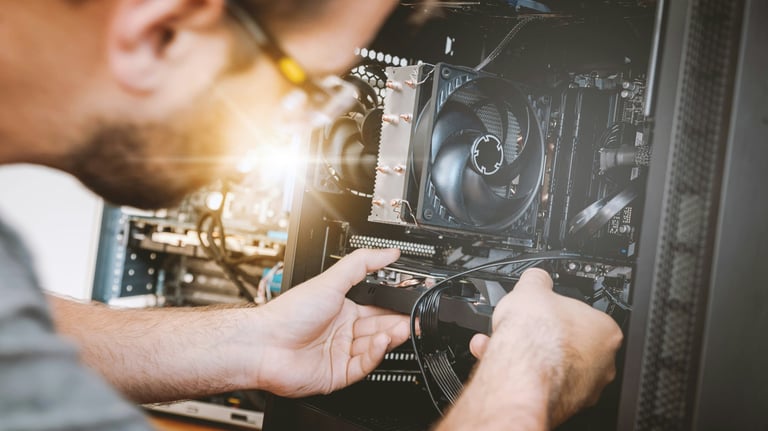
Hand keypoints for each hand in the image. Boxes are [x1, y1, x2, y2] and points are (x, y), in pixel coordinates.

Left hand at [250, 249, 409, 396]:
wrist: (265, 344)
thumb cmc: (289, 313)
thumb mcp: (331, 280)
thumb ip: (362, 264)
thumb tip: (388, 252)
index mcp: (343, 309)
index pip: (378, 307)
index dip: (396, 305)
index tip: (412, 301)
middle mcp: (344, 331)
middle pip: (380, 327)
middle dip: (399, 322)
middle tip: (415, 318)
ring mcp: (341, 353)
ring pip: (375, 346)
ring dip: (390, 337)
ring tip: (402, 328)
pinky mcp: (339, 374)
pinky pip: (365, 365)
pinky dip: (375, 353)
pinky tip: (381, 342)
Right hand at [456, 269, 622, 427]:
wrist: (518, 373)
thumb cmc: (536, 336)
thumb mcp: (531, 288)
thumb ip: (537, 281)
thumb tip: (536, 277)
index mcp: (606, 332)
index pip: (582, 315)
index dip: (556, 310)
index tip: (542, 310)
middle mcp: (602, 364)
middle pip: (566, 342)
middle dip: (538, 334)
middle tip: (519, 327)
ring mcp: (583, 389)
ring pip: (550, 364)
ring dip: (525, 353)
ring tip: (497, 342)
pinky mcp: (561, 405)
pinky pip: (539, 383)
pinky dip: (519, 372)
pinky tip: (497, 360)